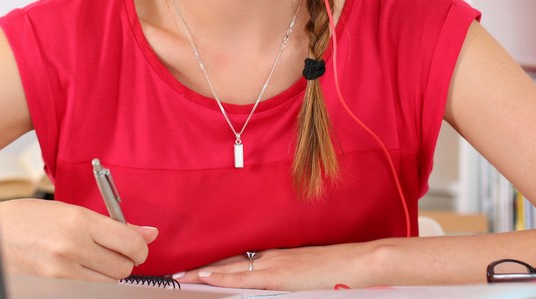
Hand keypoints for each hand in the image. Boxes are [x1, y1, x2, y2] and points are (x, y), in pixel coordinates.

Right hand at [0, 198, 158, 281]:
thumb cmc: (30, 219)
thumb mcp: (71, 211)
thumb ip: (113, 224)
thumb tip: (150, 234)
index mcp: (79, 221)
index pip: (130, 243)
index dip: (139, 247)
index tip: (136, 246)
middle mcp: (72, 248)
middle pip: (123, 268)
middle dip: (122, 261)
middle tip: (108, 251)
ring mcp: (61, 273)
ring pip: (109, 284)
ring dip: (106, 274)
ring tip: (88, 260)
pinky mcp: (54, 289)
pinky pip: (90, 291)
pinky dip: (91, 284)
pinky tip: (78, 271)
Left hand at [175, 241, 380, 290]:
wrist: (358, 262)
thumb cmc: (337, 269)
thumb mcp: (305, 270)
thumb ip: (287, 273)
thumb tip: (275, 281)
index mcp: (276, 254)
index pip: (237, 259)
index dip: (215, 264)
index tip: (195, 267)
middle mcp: (270, 256)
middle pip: (228, 261)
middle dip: (202, 267)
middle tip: (177, 272)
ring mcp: (273, 264)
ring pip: (230, 268)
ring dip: (204, 272)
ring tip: (181, 276)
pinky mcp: (279, 276)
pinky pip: (244, 277)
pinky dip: (222, 276)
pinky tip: (206, 276)